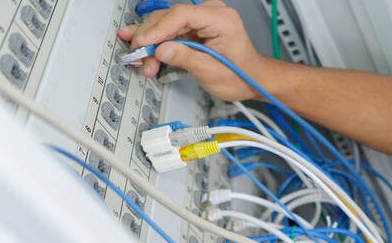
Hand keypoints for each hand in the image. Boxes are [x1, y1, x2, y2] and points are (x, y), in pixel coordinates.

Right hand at [116, 0, 269, 100]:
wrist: (253, 80)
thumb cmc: (242, 75)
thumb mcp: (212, 72)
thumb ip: (185, 58)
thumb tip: (161, 50)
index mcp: (222, 19)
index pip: (181, 15)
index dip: (158, 28)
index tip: (143, 43)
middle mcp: (212, 13)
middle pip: (170, 18)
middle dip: (150, 38)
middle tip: (138, 57)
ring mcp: (203, 19)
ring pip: (166, 24)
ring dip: (150, 42)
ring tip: (139, 59)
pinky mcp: (196, 27)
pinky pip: (171, 30)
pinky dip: (157, 41)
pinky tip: (139, 42)